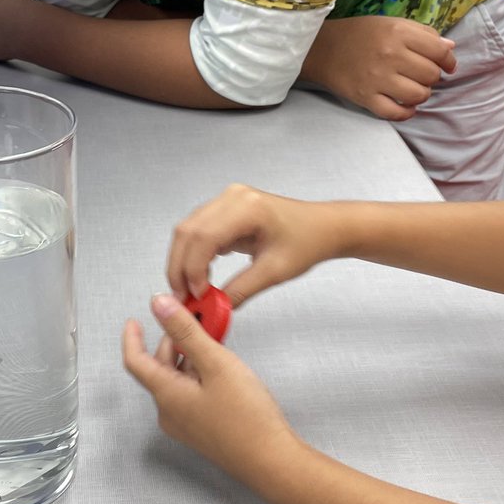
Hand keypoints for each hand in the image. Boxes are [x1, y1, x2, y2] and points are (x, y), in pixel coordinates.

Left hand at [122, 293, 300, 487]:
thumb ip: (185, 331)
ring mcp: (186, 423)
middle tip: (193, 319)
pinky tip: (221, 366)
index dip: (132, 337)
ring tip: (214, 339)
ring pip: (178, 379)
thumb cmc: (247, 419)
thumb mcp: (215, 363)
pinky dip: (200, 373)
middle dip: (173, 340)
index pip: (135, 361)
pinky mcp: (202, 429)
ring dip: (190, 356)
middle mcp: (170, 412)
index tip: (136, 320)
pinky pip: (191, 393)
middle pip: (160, 367)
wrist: (272, 462)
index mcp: (166, 395)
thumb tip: (159, 306)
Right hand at [168, 183, 339, 305]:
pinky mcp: (224, 208)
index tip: (196, 295)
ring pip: (187, 230)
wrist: (323, 227)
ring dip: (183, 261)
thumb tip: (213, 306)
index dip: (193, 269)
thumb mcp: (274, 272)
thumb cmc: (308, 241)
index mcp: (248, 207)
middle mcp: (232, 197)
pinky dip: (193, 254)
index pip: (203, 237)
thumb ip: (240, 289)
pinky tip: (200, 275)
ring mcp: (226, 200)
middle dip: (180, 267)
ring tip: (191, 290)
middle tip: (184, 296)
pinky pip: (197, 230)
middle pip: (188, 232)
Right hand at [301, 16, 455, 120]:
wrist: (321, 48)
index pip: (439, 52)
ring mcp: (377, 78)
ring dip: (421, 94)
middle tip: (420, 75)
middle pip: (431, 75)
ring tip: (412, 89)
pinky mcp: (366, 98)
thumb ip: (422, 33)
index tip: (446, 65)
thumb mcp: (391, 24)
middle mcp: (390, 55)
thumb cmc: (360, 34)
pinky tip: (405, 106)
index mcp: (398, 32)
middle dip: (431, 77)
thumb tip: (449, 49)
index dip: (448, 61)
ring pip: (418, 95)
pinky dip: (406, 112)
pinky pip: (396, 113)